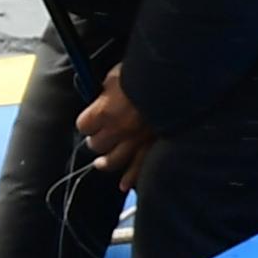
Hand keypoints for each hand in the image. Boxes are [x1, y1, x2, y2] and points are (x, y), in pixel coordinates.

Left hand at [75, 68, 157, 184]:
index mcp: (105, 111)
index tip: (90, 119)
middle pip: (97, 144)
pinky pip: (139, 167)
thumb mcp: (116, 76)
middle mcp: (118, 130)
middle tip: (99, 136)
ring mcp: (136, 141)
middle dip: (97, 139)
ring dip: (105, 161)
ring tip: (101, 163)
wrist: (173, 78)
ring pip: (113, 160)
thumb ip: (105, 91)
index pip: (84, 125)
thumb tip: (100, 98)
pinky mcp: (153, 146)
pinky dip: (130, 178)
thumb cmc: (143, 71)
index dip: (87, 122)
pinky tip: (123, 185)